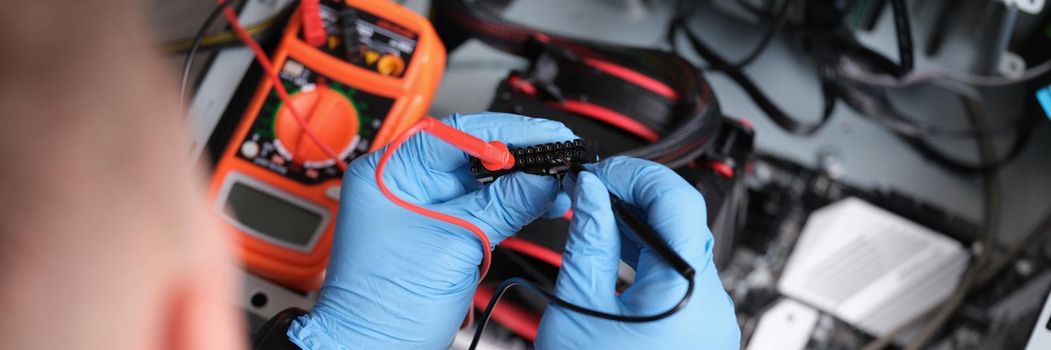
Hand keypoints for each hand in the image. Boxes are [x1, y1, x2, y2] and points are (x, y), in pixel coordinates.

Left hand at [288, 113, 574, 348]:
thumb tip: (544, 178)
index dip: (508, 131)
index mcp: (388, 172)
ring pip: (482, 181)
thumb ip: (504, 205)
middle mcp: (403, 184)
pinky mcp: (441, 231)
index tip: (548, 134)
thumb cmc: (384, 306)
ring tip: (557, 185)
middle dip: (520, 156)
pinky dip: (512, 205)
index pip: (456, 133)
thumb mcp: (455, 245)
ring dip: (521, 182)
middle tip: (561, 158)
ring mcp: (423, 208)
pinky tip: (539, 203)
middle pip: (472, 154)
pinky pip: (482, 207)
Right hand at [535, 156, 739, 348]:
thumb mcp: (579, 306)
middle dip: (634, 199)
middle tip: (590, 191)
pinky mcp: (700, 336)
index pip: (677, 199)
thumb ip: (588, 239)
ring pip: (682, 253)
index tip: (600, 172)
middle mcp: (712, 306)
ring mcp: (710, 324)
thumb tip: (593, 192)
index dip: (636, 174)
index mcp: (685, 292)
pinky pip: (680, 283)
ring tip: (594, 220)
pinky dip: (648, 262)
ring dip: (640, 230)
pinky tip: (614, 256)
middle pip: (682, 224)